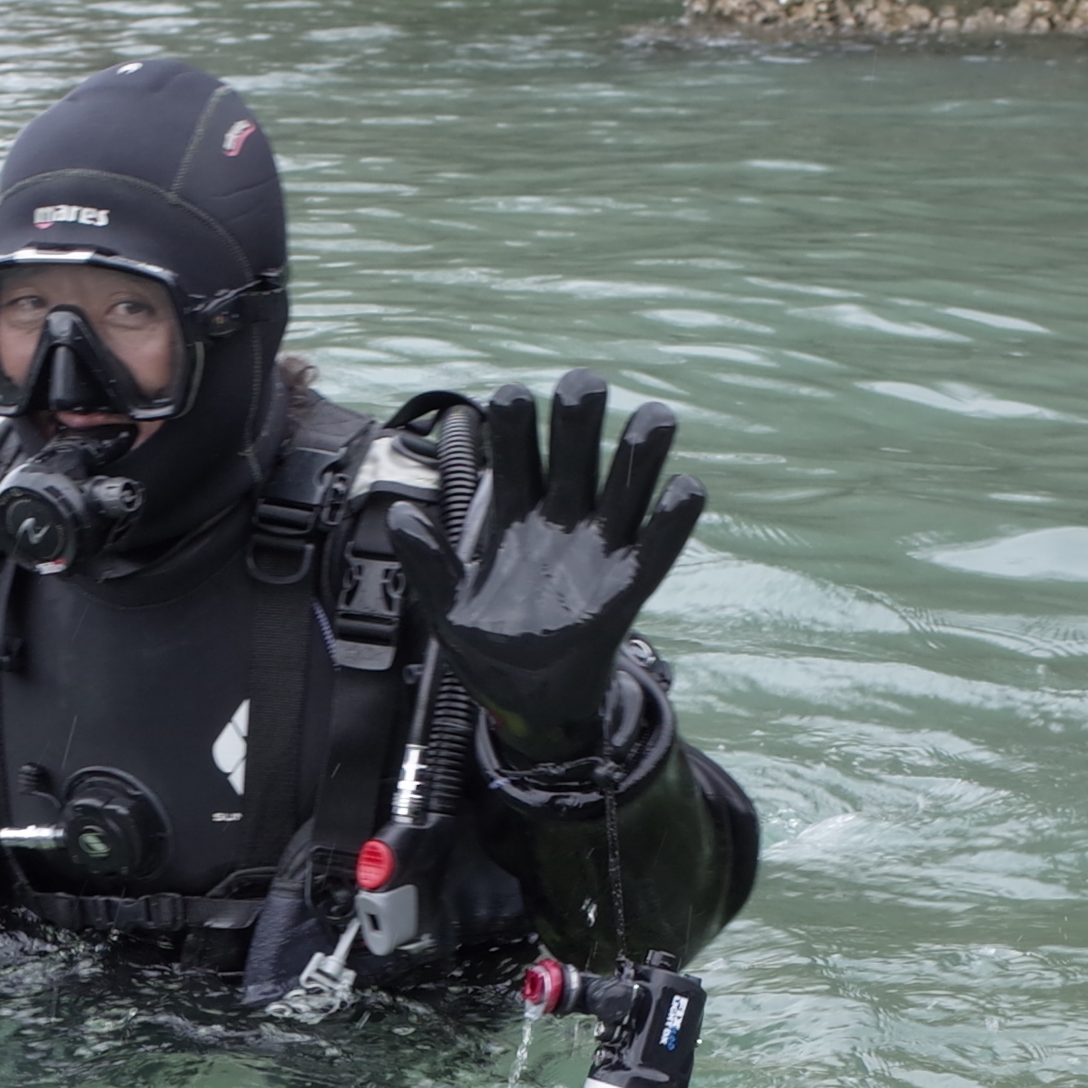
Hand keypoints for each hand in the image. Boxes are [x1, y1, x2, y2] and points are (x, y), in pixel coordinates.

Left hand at [393, 369, 702, 757]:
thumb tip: (403, 515)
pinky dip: (672, 520)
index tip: (511, 396)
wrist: (525, 702)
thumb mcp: (448, 608)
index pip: (516, 458)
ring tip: (654, 417)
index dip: (515, 426)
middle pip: (573, 457)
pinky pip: (657, 548)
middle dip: (578, 420)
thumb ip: (429, 562)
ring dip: (640, 455)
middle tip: (583, 386)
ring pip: (623, 490)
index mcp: (514, 518)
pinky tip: (683, 488)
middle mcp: (559, 523)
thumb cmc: (487, 649)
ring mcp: (596, 551)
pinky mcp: (627, 587)